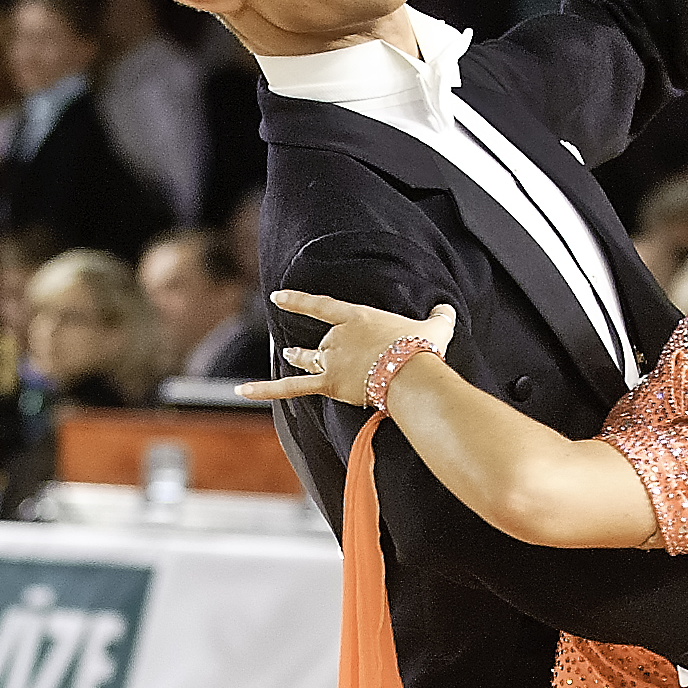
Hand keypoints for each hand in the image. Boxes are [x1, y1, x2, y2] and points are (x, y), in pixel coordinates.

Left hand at [244, 290, 457, 406]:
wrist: (412, 371)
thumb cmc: (422, 349)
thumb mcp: (435, 327)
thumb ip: (439, 317)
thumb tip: (447, 309)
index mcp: (357, 317)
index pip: (321, 306)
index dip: (298, 301)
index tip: (278, 296)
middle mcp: (337, 336)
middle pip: (321, 344)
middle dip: (317, 349)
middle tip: (305, 350)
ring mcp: (330, 359)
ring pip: (307, 361)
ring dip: (298, 360)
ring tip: (288, 356)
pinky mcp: (329, 383)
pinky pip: (291, 387)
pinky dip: (265, 389)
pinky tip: (241, 391)